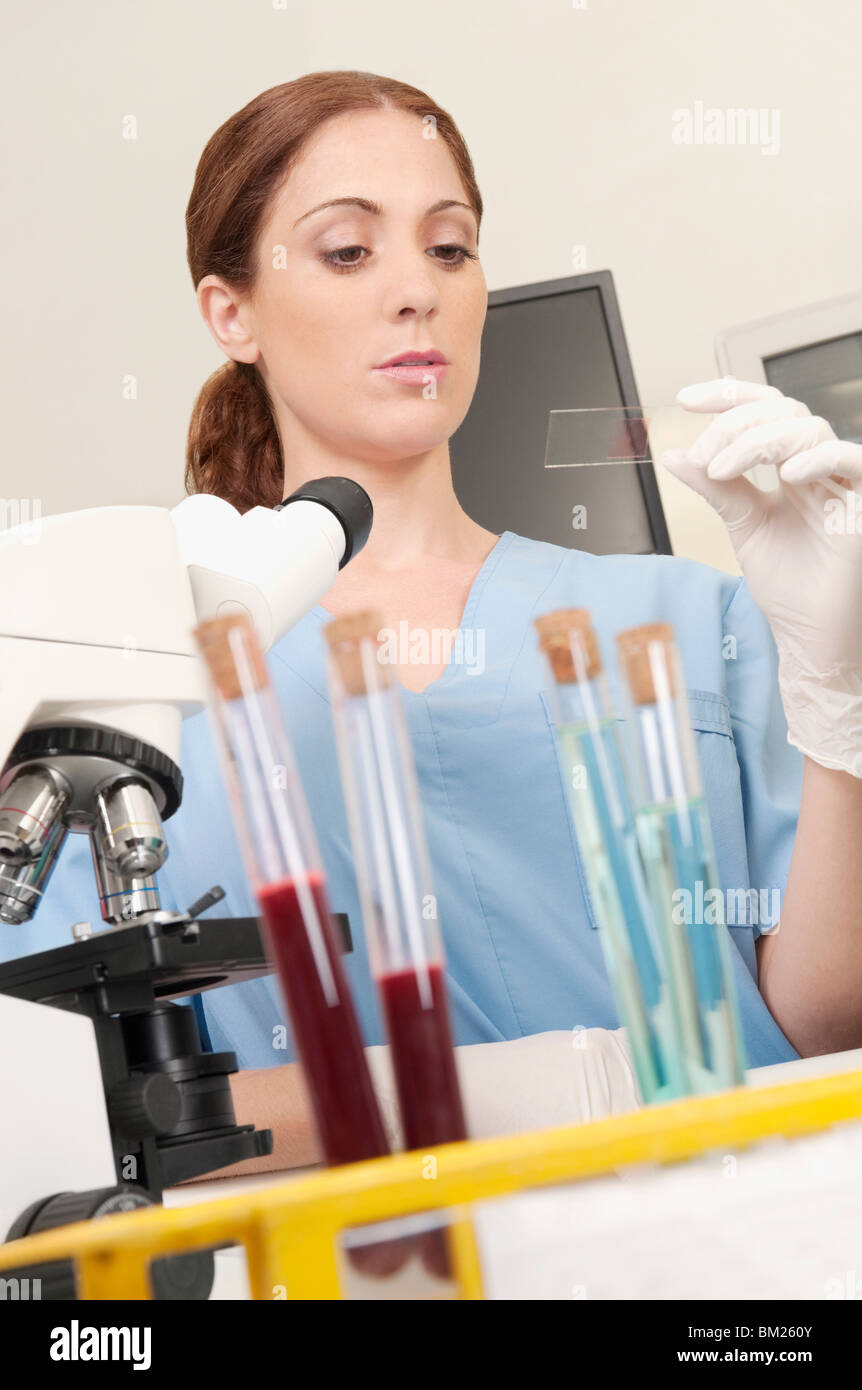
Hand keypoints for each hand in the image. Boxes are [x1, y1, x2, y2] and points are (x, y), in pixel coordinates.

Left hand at [660, 378, 861, 777]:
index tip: (684, 400)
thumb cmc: (787, 585)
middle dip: (734, 424)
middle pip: (782, 412)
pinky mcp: (860, 502)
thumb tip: (673, 455)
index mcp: (788, 466)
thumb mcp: (740, 525)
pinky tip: (786, 474)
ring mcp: (840, 481)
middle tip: (703, 455)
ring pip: (807, 430)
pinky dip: (817, 458)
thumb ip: (715, 487)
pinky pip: (849, 460)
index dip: (728, 396)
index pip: (763, 410)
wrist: (809, 634)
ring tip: (722, 470)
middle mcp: (816, 466)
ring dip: (757, 441)